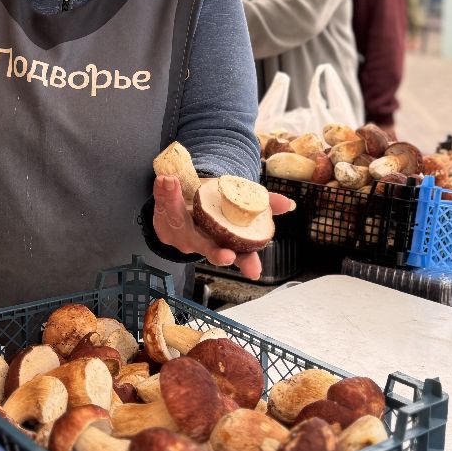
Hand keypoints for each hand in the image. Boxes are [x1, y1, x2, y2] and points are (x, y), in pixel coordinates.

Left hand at [152, 175, 293, 280]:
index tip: (254, 271)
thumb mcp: (239, 205)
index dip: (246, 263)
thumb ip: (262, 204)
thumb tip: (289, 204)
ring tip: (175, 185)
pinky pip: (162, 205)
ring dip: (176, 205)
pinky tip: (165, 180)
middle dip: (216, 254)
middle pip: (208, 250)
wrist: (181, 205)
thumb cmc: (214, 210)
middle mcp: (202, 241)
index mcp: (222, 241)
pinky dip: (163, 192)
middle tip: (227, 257)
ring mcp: (181, 232)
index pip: (238, 256)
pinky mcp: (164, 218)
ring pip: (180, 224)